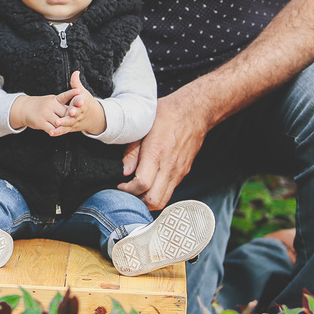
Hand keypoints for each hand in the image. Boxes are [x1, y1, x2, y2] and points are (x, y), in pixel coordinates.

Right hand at [11, 93, 71, 134]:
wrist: (24, 108)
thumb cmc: (42, 105)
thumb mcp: (51, 100)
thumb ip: (62, 105)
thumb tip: (74, 109)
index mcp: (54, 99)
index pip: (65, 95)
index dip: (72, 93)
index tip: (79, 91)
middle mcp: (50, 105)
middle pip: (65, 113)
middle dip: (70, 118)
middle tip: (75, 121)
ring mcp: (45, 114)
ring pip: (59, 122)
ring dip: (63, 126)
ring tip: (66, 127)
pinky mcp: (41, 122)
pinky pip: (52, 129)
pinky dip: (55, 132)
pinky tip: (56, 132)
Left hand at [48, 71, 105, 135]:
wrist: (93, 117)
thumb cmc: (85, 102)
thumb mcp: (82, 92)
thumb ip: (76, 83)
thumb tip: (76, 72)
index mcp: (82, 103)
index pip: (81, 102)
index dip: (80, 102)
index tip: (78, 101)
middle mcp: (79, 113)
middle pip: (76, 113)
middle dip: (73, 113)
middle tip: (70, 113)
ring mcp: (75, 121)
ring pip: (69, 122)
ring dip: (64, 123)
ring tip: (57, 123)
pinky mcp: (71, 127)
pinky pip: (64, 130)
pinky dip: (58, 132)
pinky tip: (51, 133)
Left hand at [118, 89, 209, 209]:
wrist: (194, 112)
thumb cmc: (167, 115)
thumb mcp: (143, 127)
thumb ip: (132, 151)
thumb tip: (125, 171)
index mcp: (156, 154)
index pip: (142, 185)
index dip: (127, 190)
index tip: (119, 185)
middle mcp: (170, 167)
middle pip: (154, 200)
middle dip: (137, 202)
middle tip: (127, 193)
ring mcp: (179, 172)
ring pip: (163, 200)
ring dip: (148, 201)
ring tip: (136, 191)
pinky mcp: (184, 172)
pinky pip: (170, 191)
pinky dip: (157, 194)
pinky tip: (149, 184)